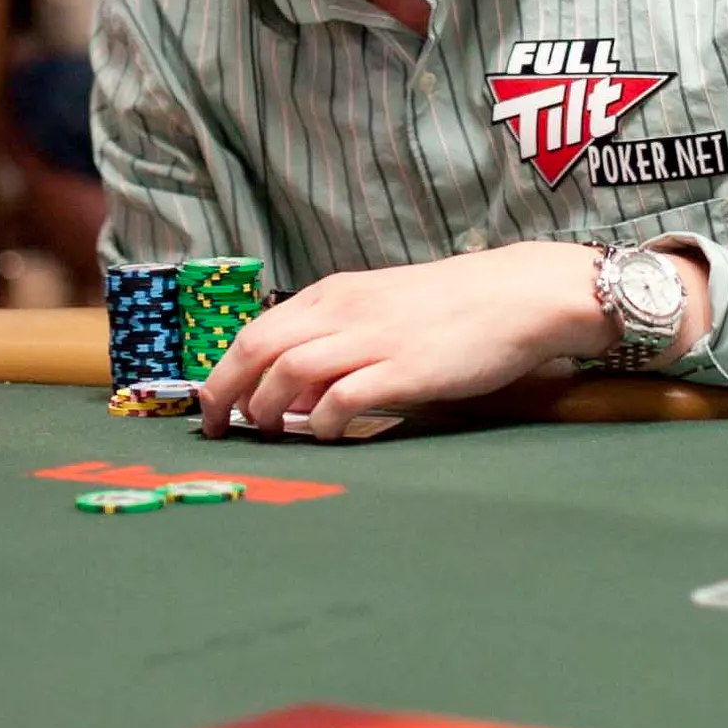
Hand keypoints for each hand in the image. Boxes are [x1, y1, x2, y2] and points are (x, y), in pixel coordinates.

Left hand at [197, 244, 617, 439]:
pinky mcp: (402, 371)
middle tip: (217, 428)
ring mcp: (372, 340)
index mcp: (334, 294)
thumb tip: (292, 382)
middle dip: (225, 393)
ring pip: (288, 372)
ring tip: (268, 433)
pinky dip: (319, 421)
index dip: (223, 371)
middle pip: (257, 349)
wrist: (516, 294)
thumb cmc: (451, 305)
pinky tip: (322, 432)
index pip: (255, 330)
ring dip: (266, 409)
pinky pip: (340, 399)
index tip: (211, 405)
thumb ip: (337, 334)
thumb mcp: (379, 304)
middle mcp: (343, 312)